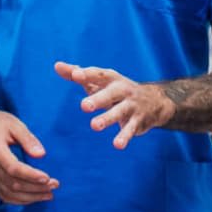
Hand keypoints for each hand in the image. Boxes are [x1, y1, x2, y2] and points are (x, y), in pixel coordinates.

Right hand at [0, 106, 57, 205]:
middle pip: (13, 183)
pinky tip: (34, 198)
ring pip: (10, 193)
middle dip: (36, 187)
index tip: (48, 178)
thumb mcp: (15, 124)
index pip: (13, 168)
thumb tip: (41, 154)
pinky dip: (20, 200)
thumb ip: (28, 139)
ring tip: (49, 194)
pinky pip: (4, 196)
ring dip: (31, 197)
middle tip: (55, 185)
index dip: (31, 175)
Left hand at [55, 61, 172, 149]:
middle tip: (84, 106)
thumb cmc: (116, 90)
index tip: (75, 74)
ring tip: (94, 125)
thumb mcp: (100, 81)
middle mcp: (123, 90)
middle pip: (110, 93)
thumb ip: (78, 74)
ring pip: (119, 112)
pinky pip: (130, 129)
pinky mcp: (137, 121)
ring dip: (107, 118)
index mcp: (111, 79)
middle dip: (98, 99)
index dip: (87, 74)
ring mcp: (131, 106)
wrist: (154, 102)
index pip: (98, 74)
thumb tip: (57, 66)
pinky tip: (117, 145)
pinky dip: (124, 137)